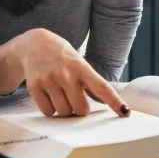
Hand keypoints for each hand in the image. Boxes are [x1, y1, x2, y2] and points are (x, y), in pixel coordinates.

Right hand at [12, 28, 129, 117]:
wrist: (33, 45)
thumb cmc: (62, 57)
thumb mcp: (79, 62)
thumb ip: (90, 81)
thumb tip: (105, 103)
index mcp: (81, 67)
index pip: (101, 87)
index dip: (114, 101)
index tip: (125, 112)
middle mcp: (66, 74)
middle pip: (80, 109)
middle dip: (80, 109)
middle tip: (75, 98)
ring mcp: (49, 80)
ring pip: (64, 112)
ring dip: (65, 109)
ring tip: (60, 94)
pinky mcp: (34, 87)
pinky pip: (48, 112)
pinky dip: (50, 109)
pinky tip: (49, 95)